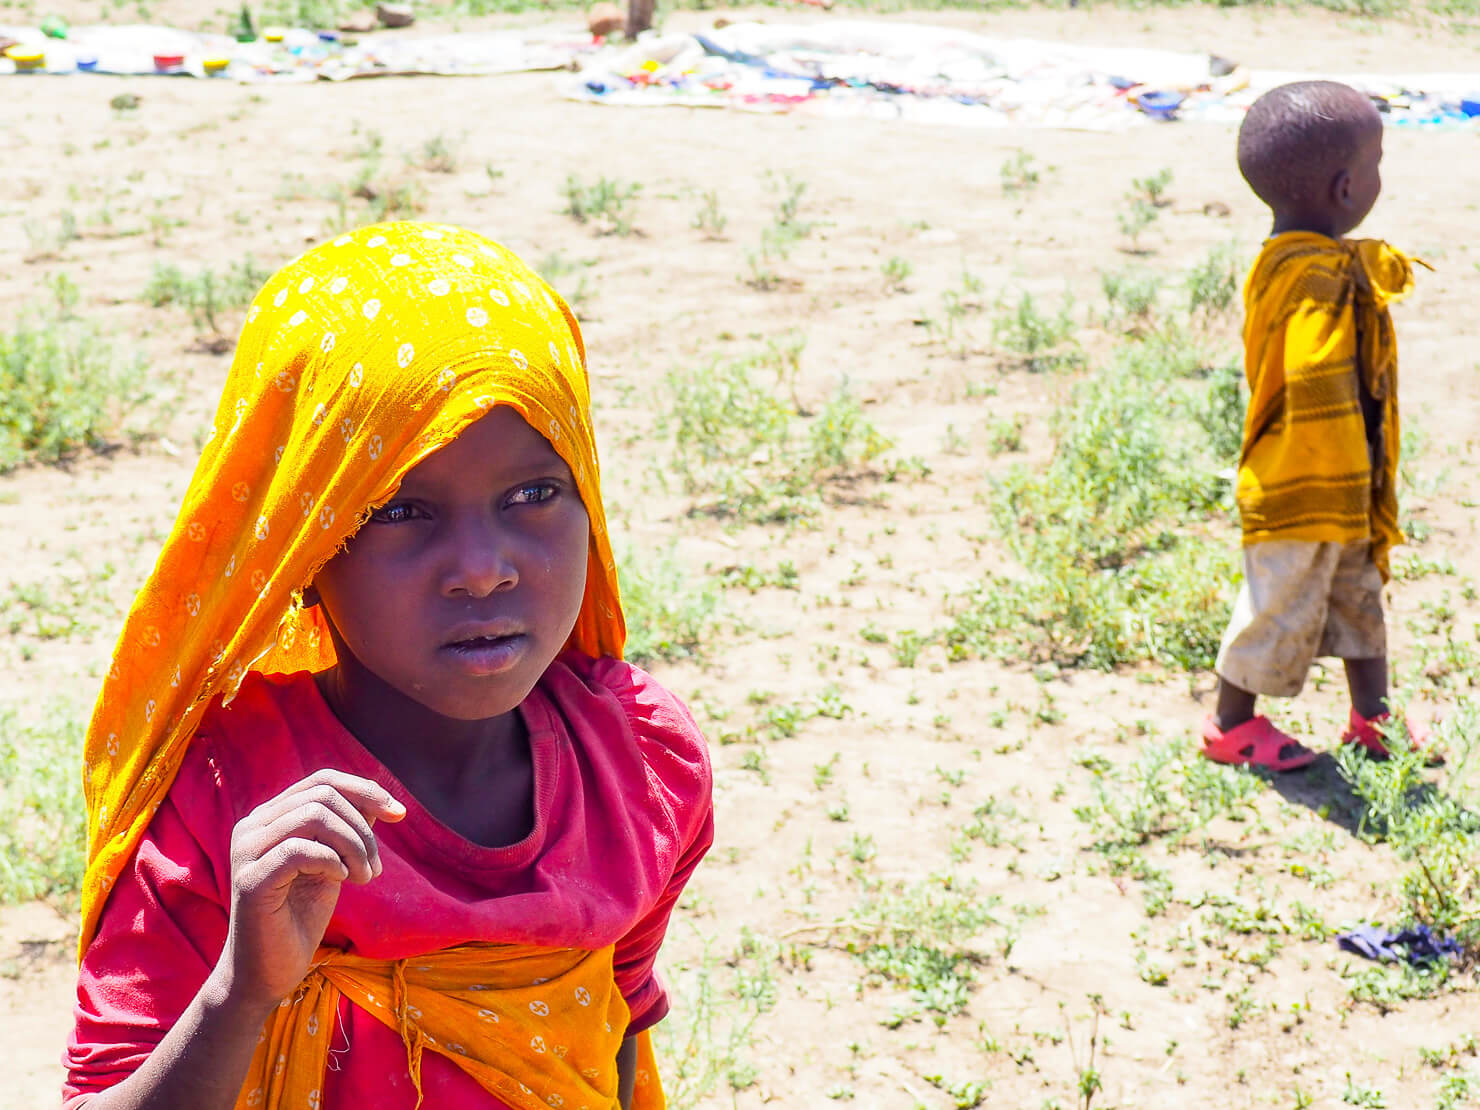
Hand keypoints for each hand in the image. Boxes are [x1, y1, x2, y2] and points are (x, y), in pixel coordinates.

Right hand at [217, 769, 404, 1012]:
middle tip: (375, 868)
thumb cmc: (299, 918)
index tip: (400, 814)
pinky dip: (333, 861)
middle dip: (363, 828)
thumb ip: (348, 829)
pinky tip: (342, 881)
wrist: (267, 972)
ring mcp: (247, 851)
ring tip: (364, 877)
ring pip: (315, 816)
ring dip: (354, 845)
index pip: (323, 781)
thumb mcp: (333, 863)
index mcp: (270, 817)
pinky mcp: (250, 880)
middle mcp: (252, 826)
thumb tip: (379, 799)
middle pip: (324, 795)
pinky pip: (300, 850)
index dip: (366, 790)